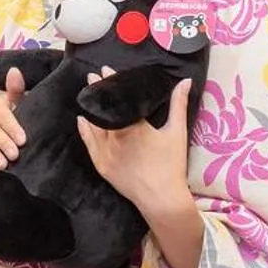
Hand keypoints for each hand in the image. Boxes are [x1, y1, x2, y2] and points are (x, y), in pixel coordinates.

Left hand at [77, 72, 194, 217]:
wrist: (161, 197)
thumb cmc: (171, 164)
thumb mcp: (177, 132)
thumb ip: (179, 104)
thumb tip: (186, 81)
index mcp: (135, 126)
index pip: (120, 99)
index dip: (111, 83)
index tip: (105, 70)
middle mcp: (116, 137)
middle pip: (104, 109)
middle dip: (98, 91)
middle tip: (91, 76)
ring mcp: (106, 152)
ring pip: (94, 124)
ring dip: (90, 108)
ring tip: (86, 93)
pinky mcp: (101, 165)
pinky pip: (89, 144)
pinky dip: (84, 130)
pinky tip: (81, 119)